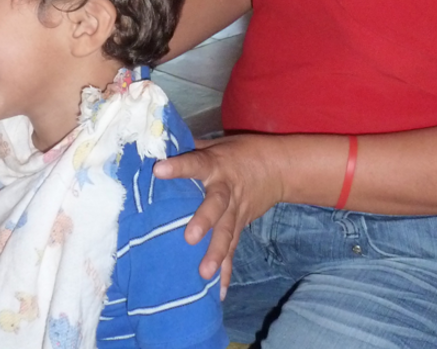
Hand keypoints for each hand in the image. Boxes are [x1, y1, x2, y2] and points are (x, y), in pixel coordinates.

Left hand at [152, 134, 285, 297]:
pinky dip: (227, 272)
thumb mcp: (216, 144)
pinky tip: (219, 292)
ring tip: (204, 273)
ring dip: (216, 254)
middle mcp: (226, 189)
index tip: (158, 169)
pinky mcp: (241, 226)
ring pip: (227, 232)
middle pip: (216, 205)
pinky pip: (233, 250)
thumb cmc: (240, 152)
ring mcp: (235, 211)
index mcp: (216, 164)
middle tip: (189, 238)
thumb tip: (157, 145)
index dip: (178, 167)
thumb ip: (189, 147)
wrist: (280, 167)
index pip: (195, 163)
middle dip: (204, 221)